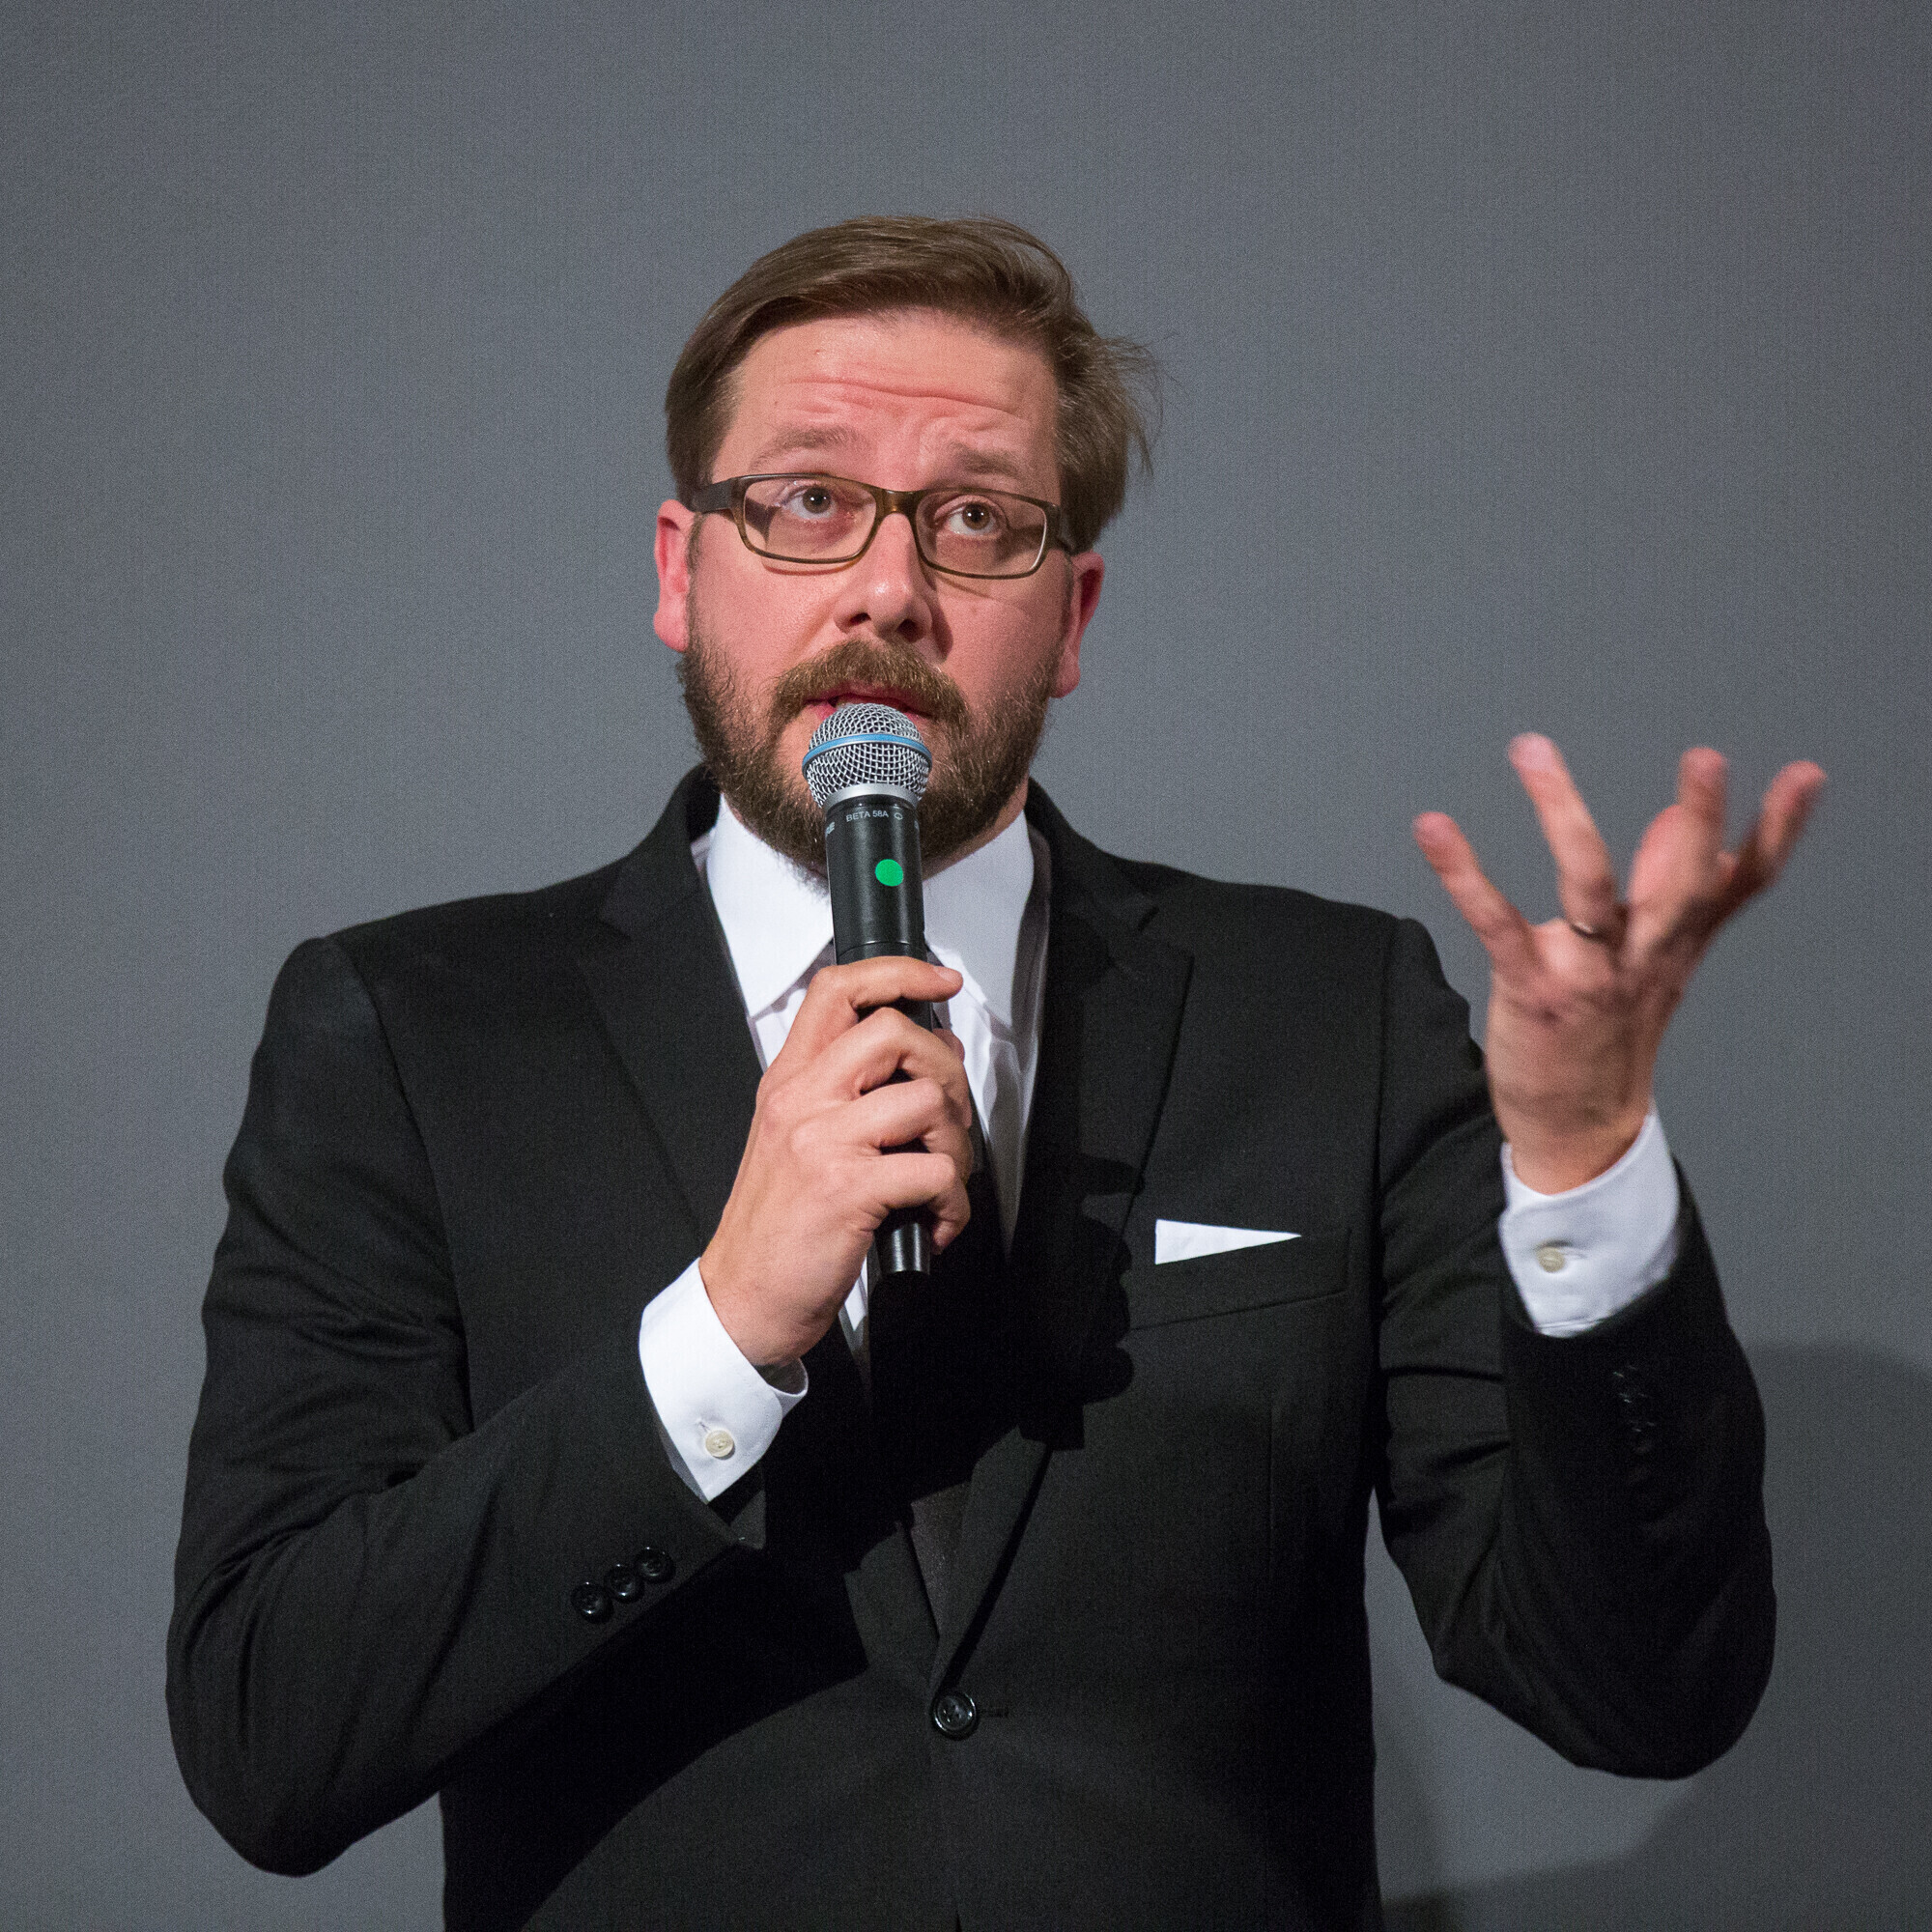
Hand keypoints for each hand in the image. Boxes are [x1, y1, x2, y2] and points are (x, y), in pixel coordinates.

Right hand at [701, 955, 974, 1366]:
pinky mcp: (849, 1189)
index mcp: (788, 1080)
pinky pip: (936, 1171)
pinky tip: (936, 1221)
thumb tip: (921, 1063)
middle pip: (894, 1032)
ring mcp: (824, 1141)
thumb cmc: (778, 1226)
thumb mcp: (793, 1139)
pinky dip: (955, 1201)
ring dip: (956, 1145)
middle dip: (945, 1069)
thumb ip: (844, 1095)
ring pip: (927, 1100)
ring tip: (940, 1180)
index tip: (938, 983)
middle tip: (946, 1116)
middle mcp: (802, 1100)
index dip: (898, 972)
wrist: (745, 1297)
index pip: (837, 990)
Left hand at [1413, 734, 1824, 1191]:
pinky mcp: (1534, 988)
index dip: (1777, 831)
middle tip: (1707, 758)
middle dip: (1700, 820)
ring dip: (1562, 816)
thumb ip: (1667, 888)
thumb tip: (1676, 823)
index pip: (1743, 882)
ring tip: (1534, 753)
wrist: (1579, 1129)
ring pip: (1587, 886)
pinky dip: (1463, 874)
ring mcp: (1590, 973)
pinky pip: (1496, 923)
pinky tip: (1434, 830)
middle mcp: (1644, 956)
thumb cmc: (1611, 1033)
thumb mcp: (1653, 961)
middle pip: (1683, 883)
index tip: (1805, 776)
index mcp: (1678, 943)